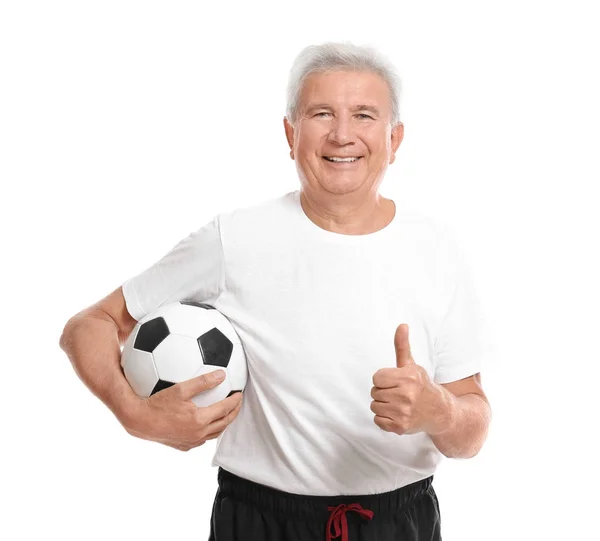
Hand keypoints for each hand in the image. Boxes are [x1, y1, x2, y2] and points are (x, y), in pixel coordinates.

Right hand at [123, 370, 242, 451]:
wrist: (138, 421)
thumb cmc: (157, 402)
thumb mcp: (180, 388)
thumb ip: (203, 381)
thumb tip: (221, 374)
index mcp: (200, 420)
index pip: (225, 409)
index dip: (235, 401)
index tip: (240, 392)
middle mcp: (198, 434)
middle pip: (223, 423)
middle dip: (234, 412)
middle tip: (238, 402)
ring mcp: (191, 442)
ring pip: (214, 434)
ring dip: (223, 423)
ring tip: (227, 413)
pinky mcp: (183, 446)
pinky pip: (202, 439)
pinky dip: (209, 430)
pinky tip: (207, 423)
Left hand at [371, 324, 447, 435]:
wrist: (441, 412)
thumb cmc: (422, 385)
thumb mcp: (412, 365)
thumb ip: (402, 346)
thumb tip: (402, 325)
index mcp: (408, 378)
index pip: (376, 378)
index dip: (384, 379)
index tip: (395, 382)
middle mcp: (406, 396)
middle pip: (374, 392)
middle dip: (384, 392)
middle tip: (398, 394)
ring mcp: (403, 413)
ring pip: (374, 406)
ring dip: (383, 405)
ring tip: (398, 404)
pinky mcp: (400, 427)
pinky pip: (377, 420)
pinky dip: (384, 418)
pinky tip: (397, 414)